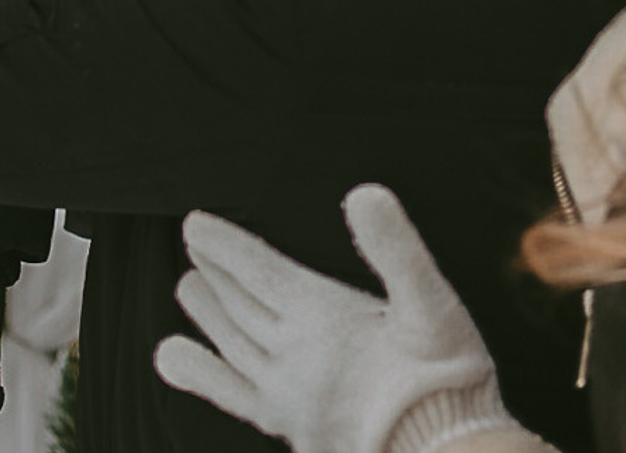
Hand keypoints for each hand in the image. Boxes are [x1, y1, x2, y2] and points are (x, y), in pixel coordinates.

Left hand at [154, 185, 511, 452]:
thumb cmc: (447, 382)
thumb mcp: (432, 304)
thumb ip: (397, 248)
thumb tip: (365, 196)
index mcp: (324, 320)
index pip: (258, 271)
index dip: (224, 245)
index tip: (195, 225)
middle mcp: (296, 358)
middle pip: (240, 306)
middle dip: (215, 273)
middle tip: (193, 250)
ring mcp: (290, 398)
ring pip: (233, 347)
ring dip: (208, 316)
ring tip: (186, 292)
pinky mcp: (295, 429)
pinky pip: (233, 397)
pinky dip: (202, 376)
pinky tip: (178, 364)